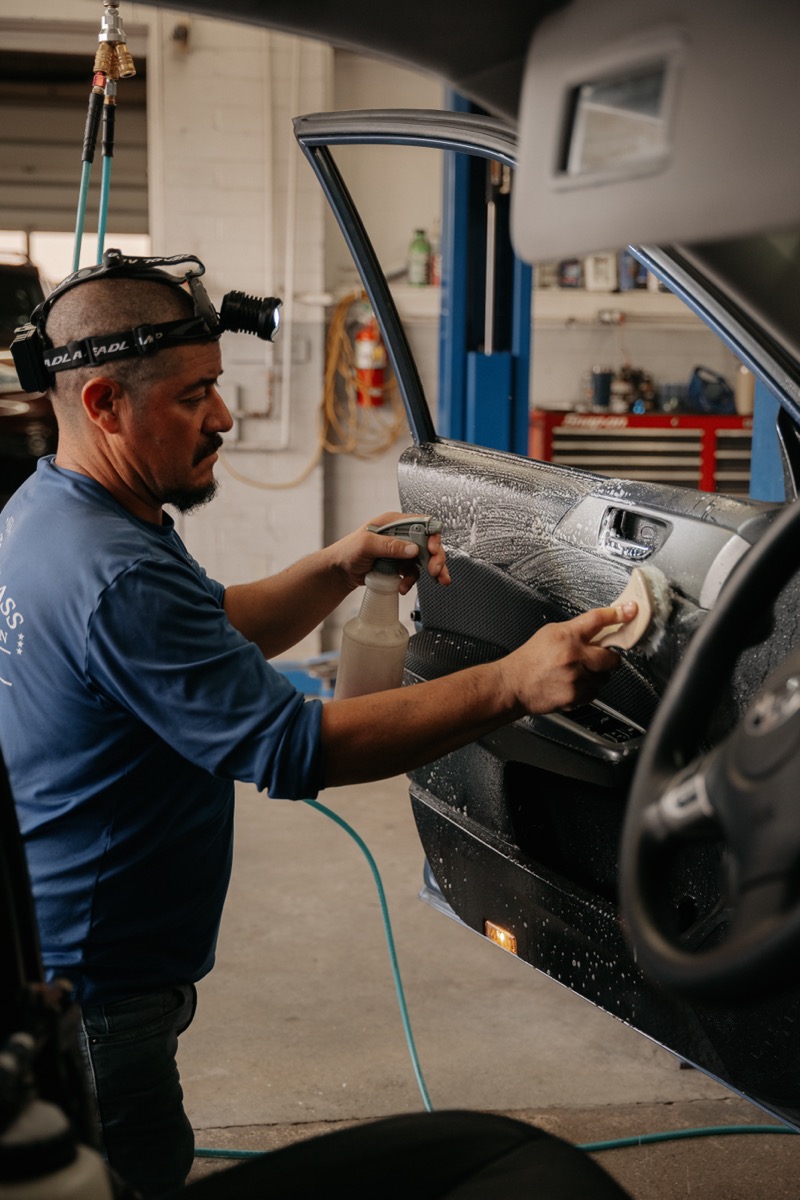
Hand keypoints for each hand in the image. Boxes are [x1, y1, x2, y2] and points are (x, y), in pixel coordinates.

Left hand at [330, 511, 451, 593]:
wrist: (340, 572)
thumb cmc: (347, 552)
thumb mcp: (366, 545)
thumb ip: (389, 545)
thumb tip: (412, 549)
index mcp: (394, 523)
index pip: (422, 524)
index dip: (432, 535)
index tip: (433, 549)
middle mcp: (401, 535)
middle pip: (428, 543)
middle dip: (436, 557)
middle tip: (436, 570)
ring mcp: (401, 552)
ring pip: (425, 559)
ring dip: (433, 571)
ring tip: (437, 581)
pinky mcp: (399, 566)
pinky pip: (413, 573)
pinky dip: (411, 581)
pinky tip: (403, 587)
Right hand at [503, 602, 637, 714]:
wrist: (513, 685)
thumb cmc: (529, 659)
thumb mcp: (550, 633)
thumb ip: (575, 630)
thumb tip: (599, 627)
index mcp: (566, 636)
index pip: (598, 620)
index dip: (617, 614)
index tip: (630, 611)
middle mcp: (573, 656)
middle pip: (611, 657)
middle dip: (609, 658)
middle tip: (600, 658)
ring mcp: (576, 678)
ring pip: (604, 677)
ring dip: (596, 675)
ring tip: (576, 673)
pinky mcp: (575, 696)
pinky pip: (594, 692)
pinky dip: (587, 689)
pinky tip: (571, 684)